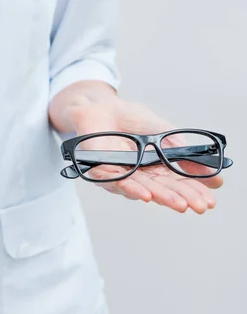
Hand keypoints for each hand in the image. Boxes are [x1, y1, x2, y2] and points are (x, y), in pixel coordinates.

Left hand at [69, 99, 222, 213]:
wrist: (103, 106)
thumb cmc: (131, 120)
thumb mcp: (165, 134)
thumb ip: (183, 153)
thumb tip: (213, 173)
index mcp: (153, 169)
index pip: (175, 184)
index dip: (192, 193)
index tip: (209, 203)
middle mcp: (137, 177)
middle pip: (160, 191)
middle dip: (180, 198)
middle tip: (199, 207)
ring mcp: (119, 175)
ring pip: (140, 190)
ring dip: (161, 197)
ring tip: (179, 204)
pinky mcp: (99, 171)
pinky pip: (115, 182)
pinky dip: (131, 189)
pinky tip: (146, 196)